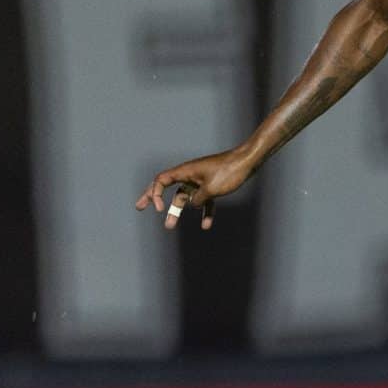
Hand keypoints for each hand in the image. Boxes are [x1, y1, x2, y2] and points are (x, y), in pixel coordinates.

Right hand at [135, 149, 255, 229]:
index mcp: (185, 171)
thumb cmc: (229, 171)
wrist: (248, 161)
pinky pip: (203, 199)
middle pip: (166, 187)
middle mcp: (190, 174)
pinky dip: (204, 211)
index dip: (154, 194)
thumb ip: (197, 199)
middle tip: (139, 207)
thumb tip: (191, 204)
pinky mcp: (212, 184)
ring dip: (177, 211)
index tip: (158, 209)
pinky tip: (206, 225)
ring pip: (185, 197)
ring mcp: (200, 179)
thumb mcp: (211, 189)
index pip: (161, 180)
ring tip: (168, 226)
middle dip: (153, 197)